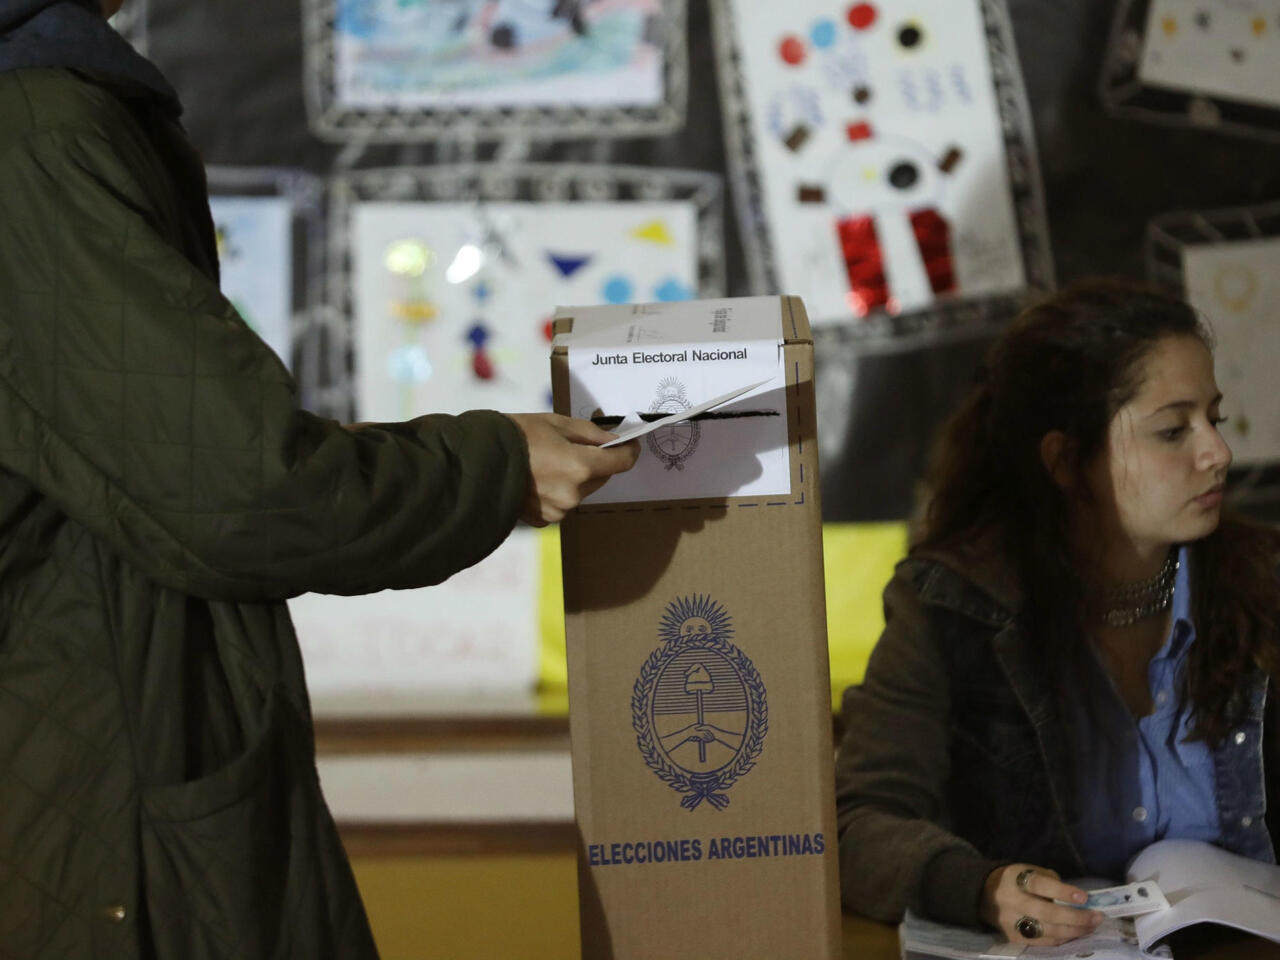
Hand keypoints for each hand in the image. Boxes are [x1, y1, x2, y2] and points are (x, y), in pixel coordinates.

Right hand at [505, 413, 639, 525]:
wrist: (476, 461)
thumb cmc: (514, 436)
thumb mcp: (556, 423)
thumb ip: (590, 434)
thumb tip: (613, 441)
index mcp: (579, 467)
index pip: (621, 463)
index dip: (629, 451)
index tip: (629, 444)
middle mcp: (573, 494)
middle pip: (601, 477)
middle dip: (595, 462)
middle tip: (576, 446)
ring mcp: (558, 510)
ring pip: (582, 491)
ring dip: (576, 477)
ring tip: (549, 461)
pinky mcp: (544, 520)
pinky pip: (562, 503)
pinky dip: (558, 490)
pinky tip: (538, 477)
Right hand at [980, 864, 1102, 945]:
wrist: (982, 896)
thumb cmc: (1013, 880)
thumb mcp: (1026, 871)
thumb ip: (1048, 880)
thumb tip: (1075, 897)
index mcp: (1015, 880)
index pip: (1040, 886)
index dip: (1062, 892)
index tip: (1084, 897)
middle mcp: (1013, 902)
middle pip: (1047, 913)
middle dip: (1075, 917)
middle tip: (1096, 917)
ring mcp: (1013, 922)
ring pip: (1048, 931)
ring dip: (1074, 931)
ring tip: (1091, 927)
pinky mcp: (1015, 938)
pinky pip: (1043, 941)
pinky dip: (1062, 938)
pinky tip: (1075, 934)